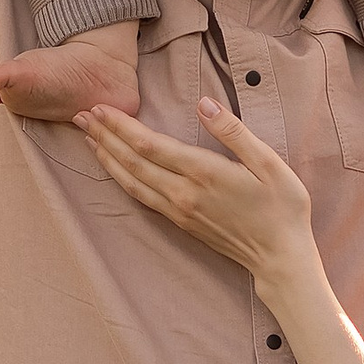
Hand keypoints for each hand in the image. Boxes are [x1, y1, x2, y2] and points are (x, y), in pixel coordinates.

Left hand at [76, 97, 315, 289]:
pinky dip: (122, 179)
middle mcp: (184, 194)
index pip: (150, 146)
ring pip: (132, 182)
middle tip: (80, 114)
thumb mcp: (269, 163)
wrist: (280, 259)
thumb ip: (233, 132)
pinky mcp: (181, 222)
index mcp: (204, 174)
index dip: (122, 126)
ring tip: (87, 138)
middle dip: (104, 136)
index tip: (101, 107)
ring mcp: (179, 211)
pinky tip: (114, 168)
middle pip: (133, 162)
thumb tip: (204, 104)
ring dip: (107, 158)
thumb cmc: (282, 208)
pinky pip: (142, 197)